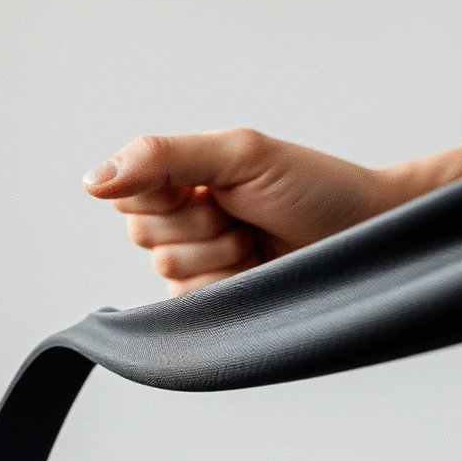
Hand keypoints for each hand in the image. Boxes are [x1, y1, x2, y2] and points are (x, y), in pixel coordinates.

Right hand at [83, 128, 408, 294]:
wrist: (370, 234)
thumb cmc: (316, 186)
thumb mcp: (239, 154)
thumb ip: (163, 158)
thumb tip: (91, 181)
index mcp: (182, 178)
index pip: (126, 191)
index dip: (164, 192)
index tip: (213, 185)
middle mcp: (182, 221)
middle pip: (141, 233)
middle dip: (198, 223)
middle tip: (245, 214)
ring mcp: (199, 265)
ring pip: (167, 270)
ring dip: (218, 255)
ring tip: (258, 242)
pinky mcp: (216, 306)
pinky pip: (187, 305)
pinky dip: (225, 287)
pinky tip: (256, 274)